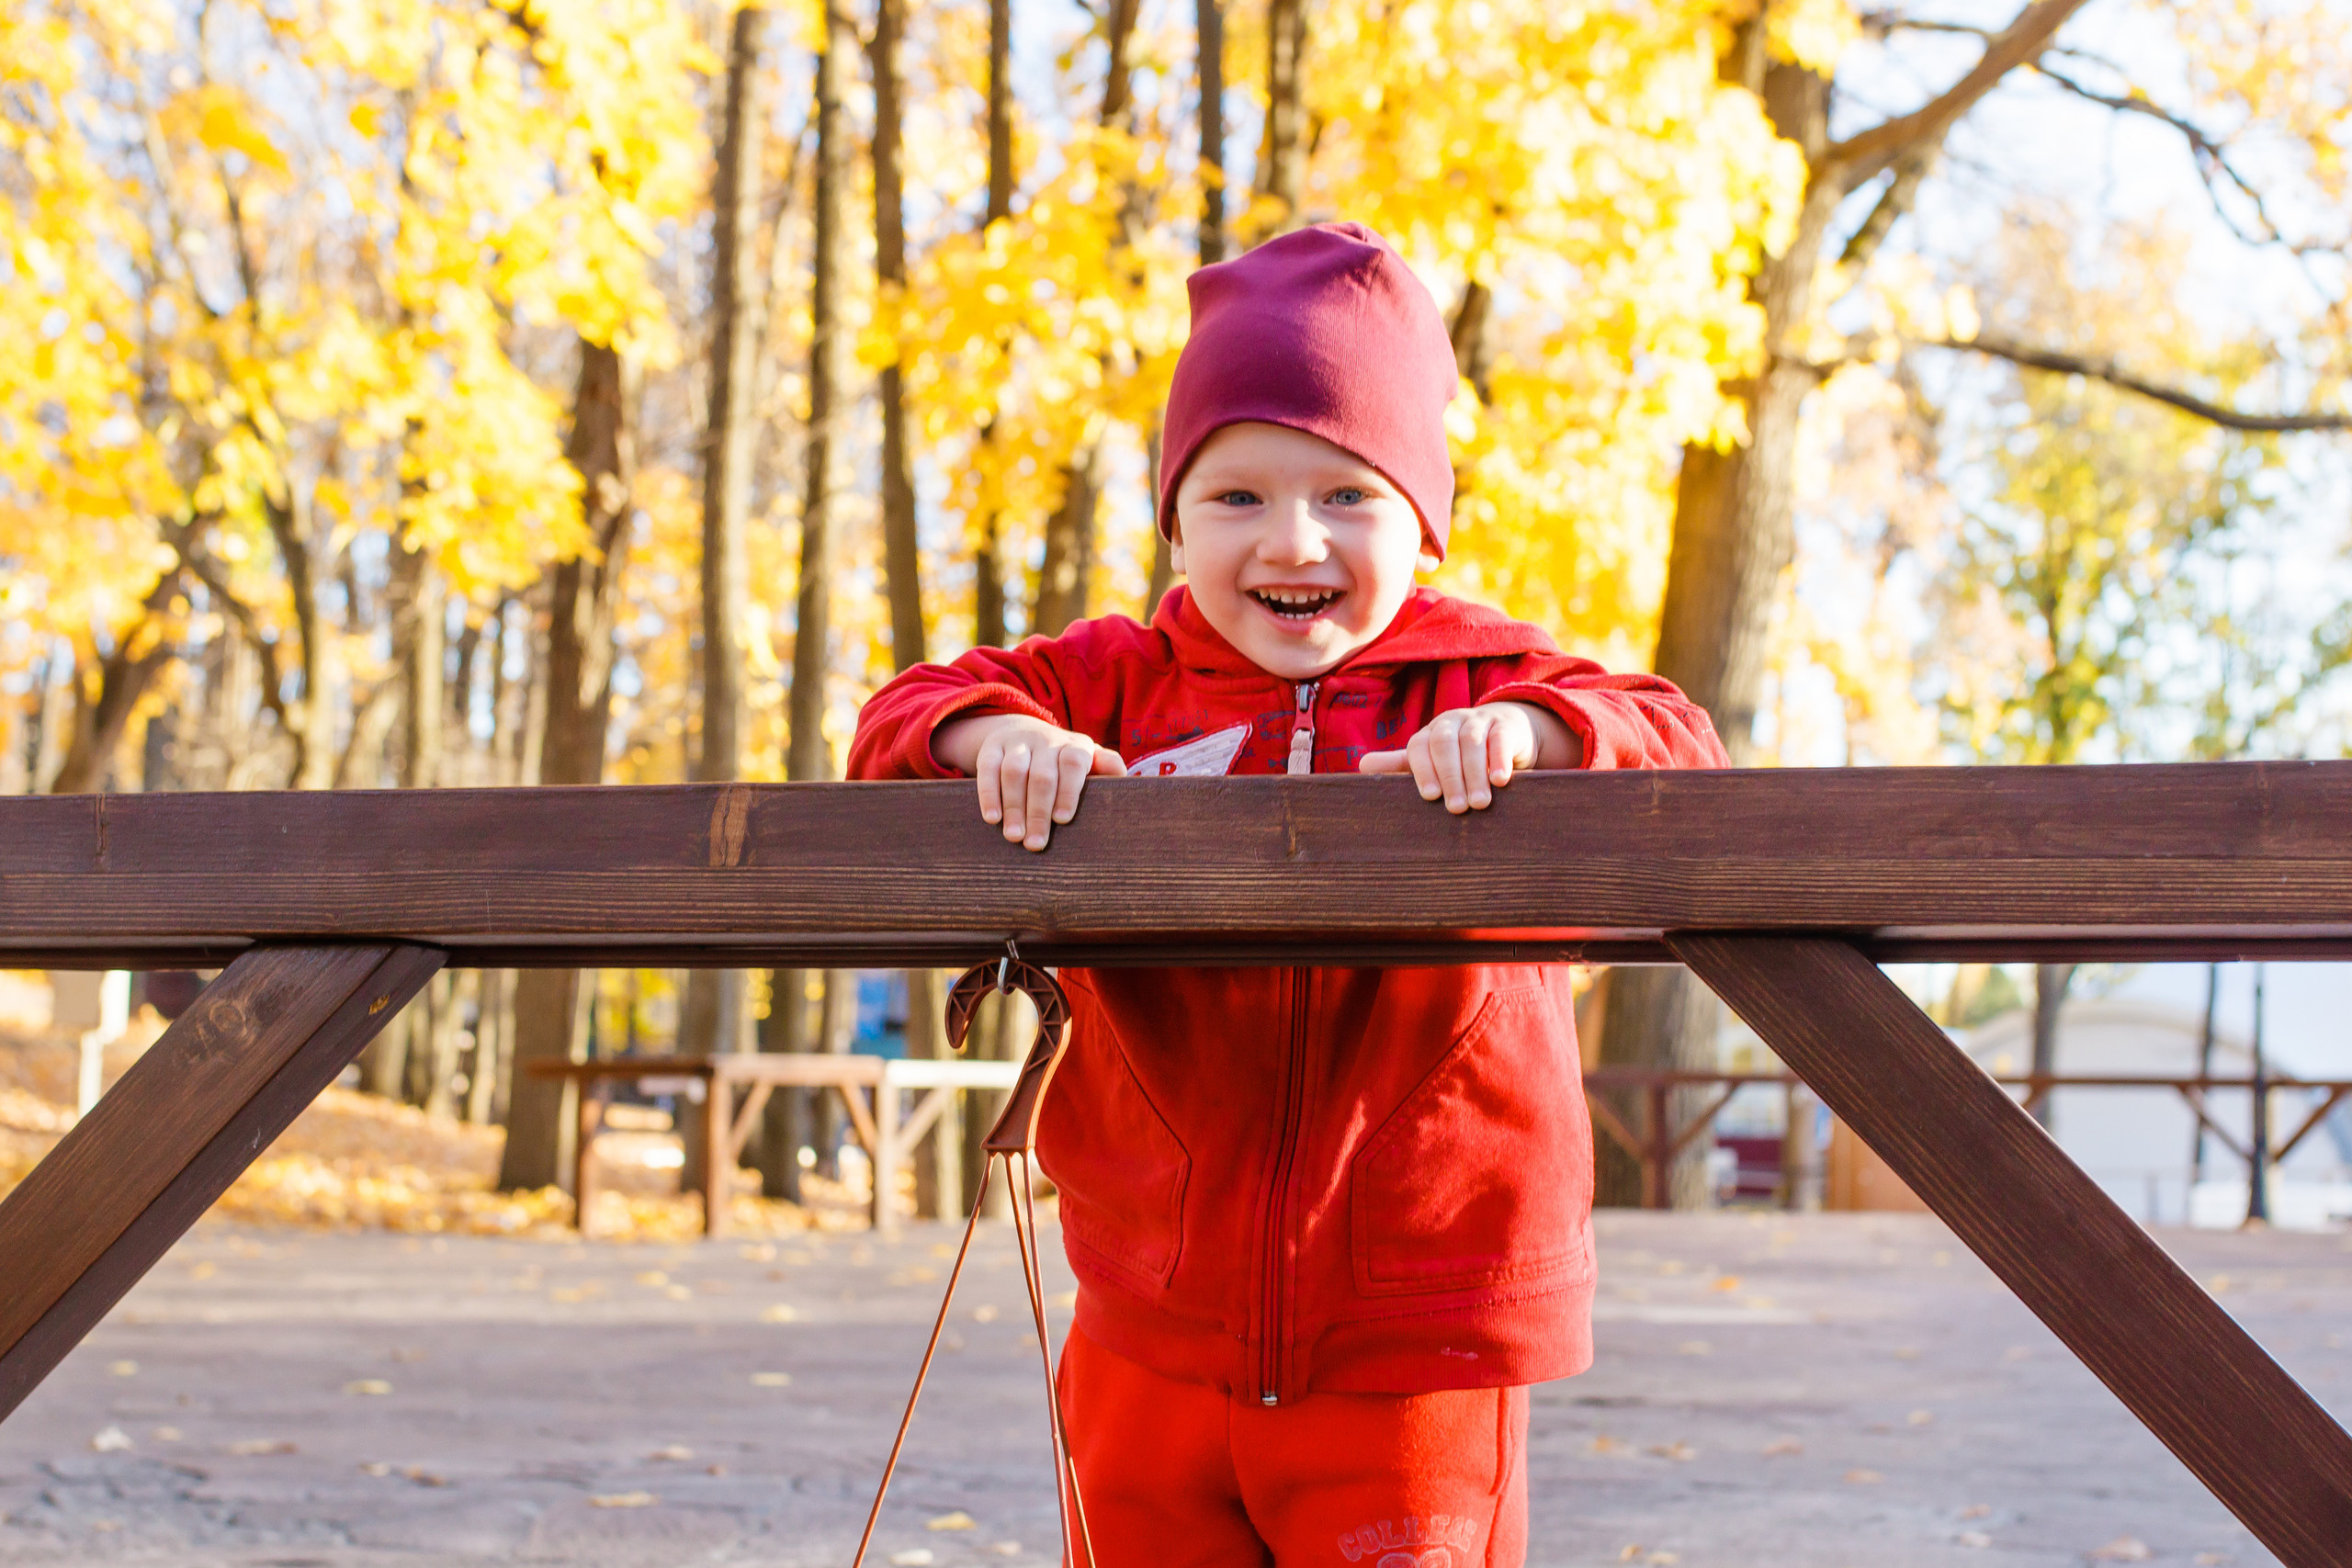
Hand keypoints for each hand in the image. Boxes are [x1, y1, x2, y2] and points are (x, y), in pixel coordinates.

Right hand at [934, 714, 1125, 850]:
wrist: (1022, 730)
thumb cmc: (1063, 760)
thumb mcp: (1087, 760)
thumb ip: (1107, 769)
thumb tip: (1131, 786)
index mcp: (1075, 746)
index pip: (1073, 764)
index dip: (1068, 791)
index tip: (1062, 820)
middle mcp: (1047, 740)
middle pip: (1042, 775)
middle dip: (1038, 811)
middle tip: (1035, 844)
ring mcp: (1018, 742)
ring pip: (1014, 772)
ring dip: (1013, 806)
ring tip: (1014, 837)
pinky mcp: (992, 747)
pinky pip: (987, 768)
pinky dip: (988, 793)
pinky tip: (992, 818)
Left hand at [1357, 702, 1576, 811]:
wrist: (1506, 731)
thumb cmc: (1460, 755)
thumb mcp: (1432, 760)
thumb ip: (1401, 765)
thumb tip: (1363, 766)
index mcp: (1428, 734)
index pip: (1418, 747)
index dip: (1422, 770)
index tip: (1429, 797)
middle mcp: (1450, 723)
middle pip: (1444, 744)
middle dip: (1449, 777)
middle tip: (1457, 809)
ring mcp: (1478, 721)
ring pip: (1472, 742)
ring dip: (1475, 774)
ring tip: (1479, 804)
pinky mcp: (1505, 725)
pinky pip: (1500, 738)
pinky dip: (1499, 758)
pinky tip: (1500, 780)